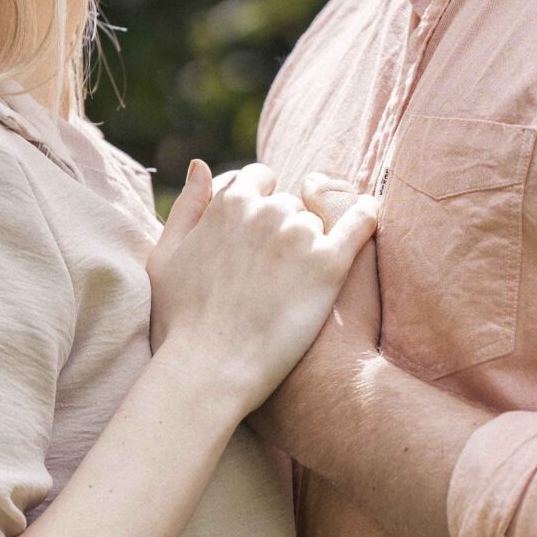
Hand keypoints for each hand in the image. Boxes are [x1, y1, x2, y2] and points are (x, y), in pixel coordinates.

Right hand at [146, 158, 378, 418]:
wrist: (211, 371)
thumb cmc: (181, 323)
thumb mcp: (166, 257)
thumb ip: (187, 207)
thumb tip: (202, 165)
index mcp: (228, 203)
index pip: (259, 179)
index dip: (260, 205)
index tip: (259, 235)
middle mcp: (265, 211)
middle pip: (288, 205)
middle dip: (283, 229)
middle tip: (272, 274)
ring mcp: (299, 236)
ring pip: (316, 222)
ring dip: (310, 243)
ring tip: (296, 285)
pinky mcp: (328, 265)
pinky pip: (359, 225)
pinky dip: (366, 217)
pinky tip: (371, 217)